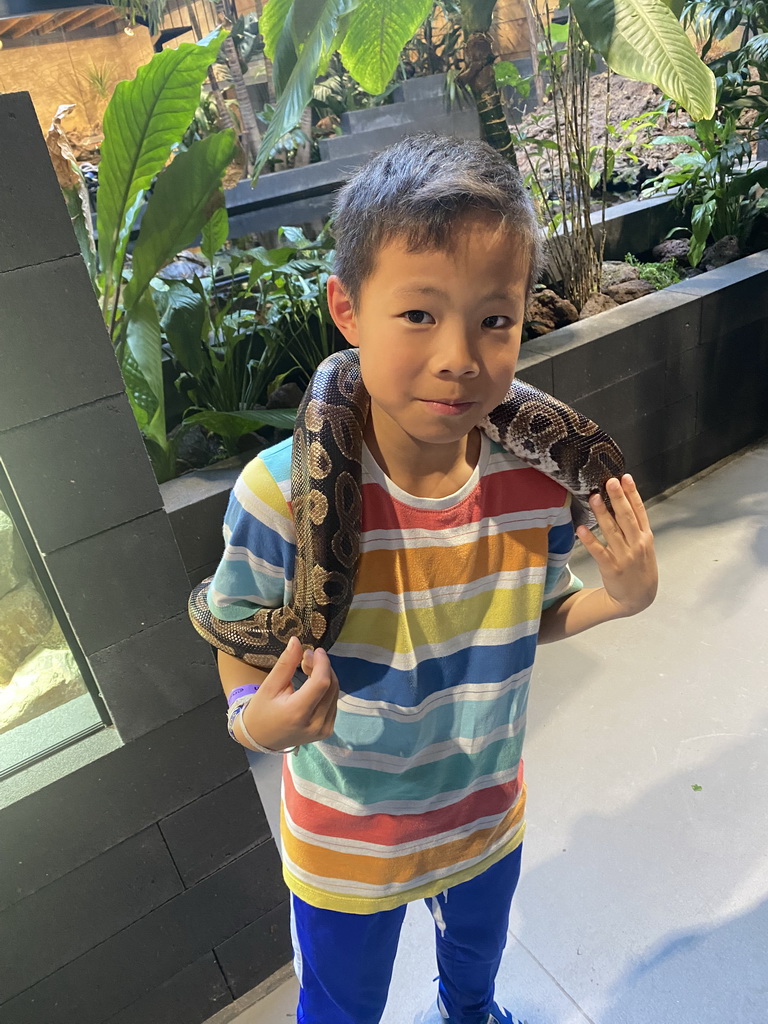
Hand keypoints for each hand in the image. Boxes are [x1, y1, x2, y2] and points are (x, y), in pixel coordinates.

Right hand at [240, 635, 338, 750]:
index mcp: (298, 712)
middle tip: (306, 657)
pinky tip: (313, 684)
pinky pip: (333, 703)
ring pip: (334, 693)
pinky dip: (326, 689)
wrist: (261, 739)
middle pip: (331, 686)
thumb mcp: (269, 686)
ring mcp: (323, 730)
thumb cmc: (261, 711)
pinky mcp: (327, 731)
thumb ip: (286, 664)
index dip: (322, 663)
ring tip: (307, 668)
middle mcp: (315, 723)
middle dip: (322, 667)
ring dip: (325, 676)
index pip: (321, 683)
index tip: (315, 650)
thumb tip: (296, 640)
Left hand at [576, 474, 657, 616]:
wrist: (638, 599)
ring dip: (602, 514)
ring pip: (612, 531)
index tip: (625, 477)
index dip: (632, 494)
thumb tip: (623, 502)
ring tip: (593, 497)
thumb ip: (635, 527)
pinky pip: (599, 552)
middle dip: (618, 498)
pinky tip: (581, 529)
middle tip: (610, 481)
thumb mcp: (645, 547)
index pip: (639, 511)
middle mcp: (637, 544)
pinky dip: (590, 540)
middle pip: (627, 518)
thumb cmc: (639, 568)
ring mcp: (625, 556)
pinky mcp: (612, 568)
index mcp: (645, 537)